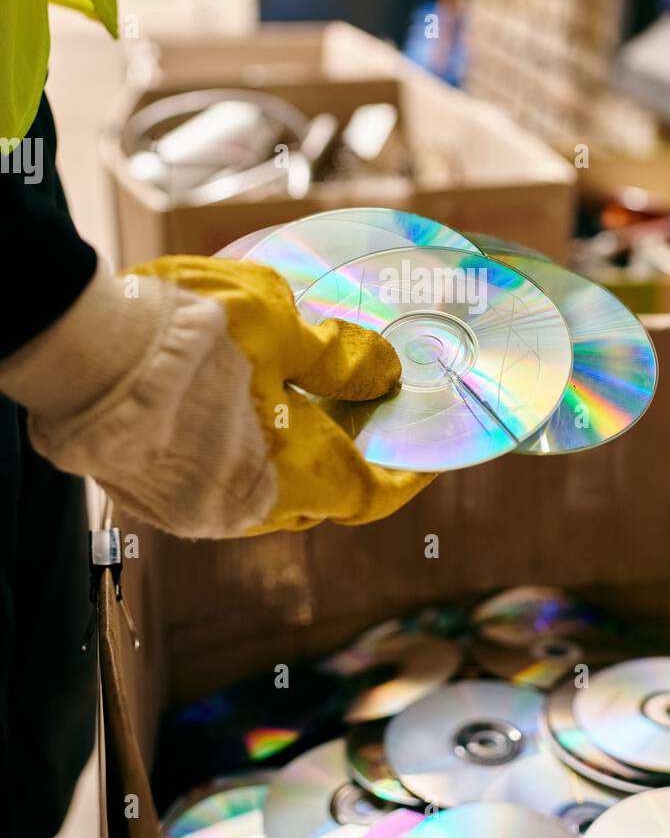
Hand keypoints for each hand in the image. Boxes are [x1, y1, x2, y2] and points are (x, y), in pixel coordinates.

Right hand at [0, 259, 432, 537]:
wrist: (78, 348)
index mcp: (290, 479)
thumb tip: (382, 374)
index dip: (404, 475)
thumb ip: (338, 357)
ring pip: (261, 492)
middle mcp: (241, 512)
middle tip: (360, 406)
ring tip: (298, 398)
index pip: (368, 494)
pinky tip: (237, 409)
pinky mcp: (148, 496)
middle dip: (344, 456)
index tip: (424, 454)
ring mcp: (188, 510)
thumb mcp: (280, 325)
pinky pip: (213, 484)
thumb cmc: (186, 332)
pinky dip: (238, 453)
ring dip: (287, 455)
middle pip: (316, 496)